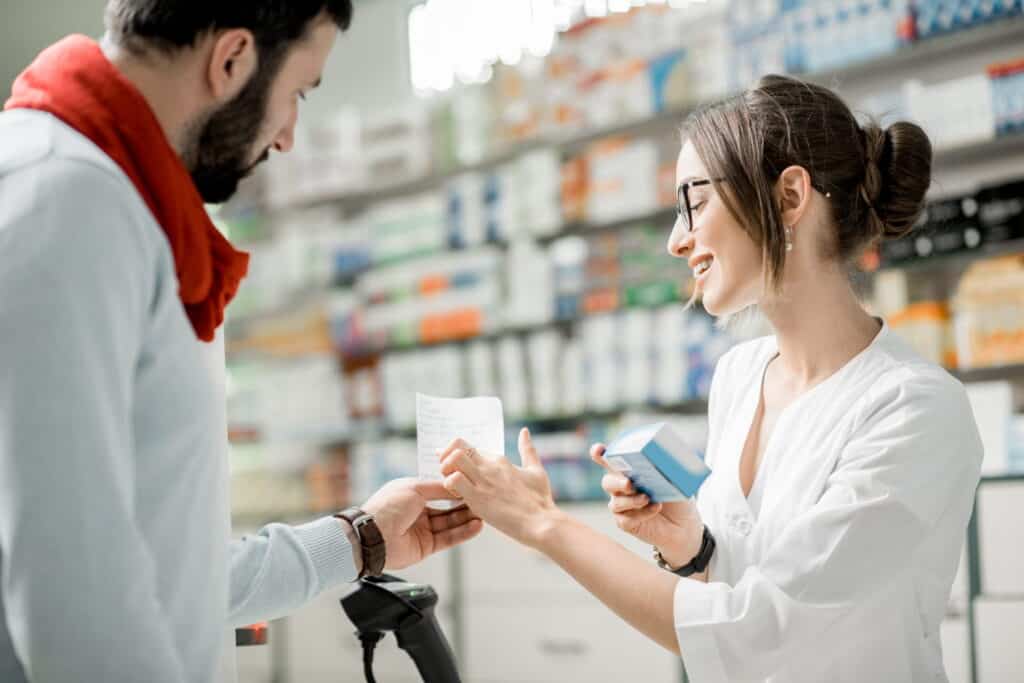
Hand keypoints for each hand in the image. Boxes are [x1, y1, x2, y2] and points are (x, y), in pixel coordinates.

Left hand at [361, 478, 482, 569]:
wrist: (372, 536)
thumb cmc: (387, 507)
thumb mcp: (414, 489)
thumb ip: (438, 488)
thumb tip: (456, 484)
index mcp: (412, 493)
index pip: (439, 490)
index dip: (455, 488)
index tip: (472, 484)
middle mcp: (418, 511)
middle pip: (447, 507)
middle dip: (465, 504)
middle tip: (483, 499)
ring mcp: (423, 529)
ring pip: (450, 523)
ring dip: (467, 519)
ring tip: (484, 513)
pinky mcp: (426, 546)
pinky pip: (448, 538)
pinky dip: (463, 533)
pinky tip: (476, 526)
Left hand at [439, 429, 563, 549]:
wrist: (542, 522)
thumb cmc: (541, 500)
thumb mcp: (536, 470)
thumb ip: (528, 450)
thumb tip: (525, 432)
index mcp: (500, 460)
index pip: (470, 447)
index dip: (457, 453)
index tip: (450, 461)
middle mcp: (489, 466)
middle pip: (458, 446)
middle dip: (446, 457)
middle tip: (447, 472)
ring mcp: (483, 481)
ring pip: (453, 459)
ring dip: (445, 470)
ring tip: (450, 485)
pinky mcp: (477, 498)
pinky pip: (453, 482)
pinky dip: (448, 486)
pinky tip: (455, 497)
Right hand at [591, 443, 703, 567]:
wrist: (685, 526)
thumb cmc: (678, 499)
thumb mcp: (677, 481)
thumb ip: (669, 470)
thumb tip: (667, 459)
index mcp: (630, 472)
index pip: (610, 461)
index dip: (600, 454)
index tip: (598, 450)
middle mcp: (622, 488)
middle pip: (607, 482)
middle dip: (616, 482)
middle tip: (629, 484)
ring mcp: (623, 507)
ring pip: (615, 503)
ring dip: (630, 500)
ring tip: (647, 498)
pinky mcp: (626, 523)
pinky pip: (625, 519)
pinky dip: (641, 514)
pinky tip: (654, 509)